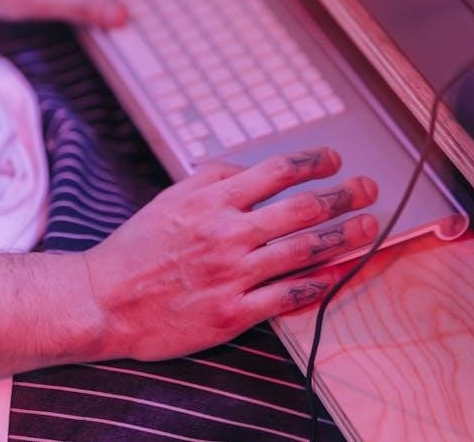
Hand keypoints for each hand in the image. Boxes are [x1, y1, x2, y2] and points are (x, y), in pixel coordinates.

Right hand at [82, 147, 378, 361]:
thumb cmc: (139, 248)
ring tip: (368, 226)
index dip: (314, 162)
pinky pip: (287, 296)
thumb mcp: (173, 198)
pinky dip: (317, 284)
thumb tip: (256, 168)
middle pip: (302, 209)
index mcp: (213, 201)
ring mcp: (232, 275)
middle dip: (343, 196)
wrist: (104, 300)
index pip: (277, 171)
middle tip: (369, 189)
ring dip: (343, 236)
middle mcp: (228, 234)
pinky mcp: (233, 312)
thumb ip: (217, 178)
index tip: (335, 160)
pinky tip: (337, 274)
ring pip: (303, 251)